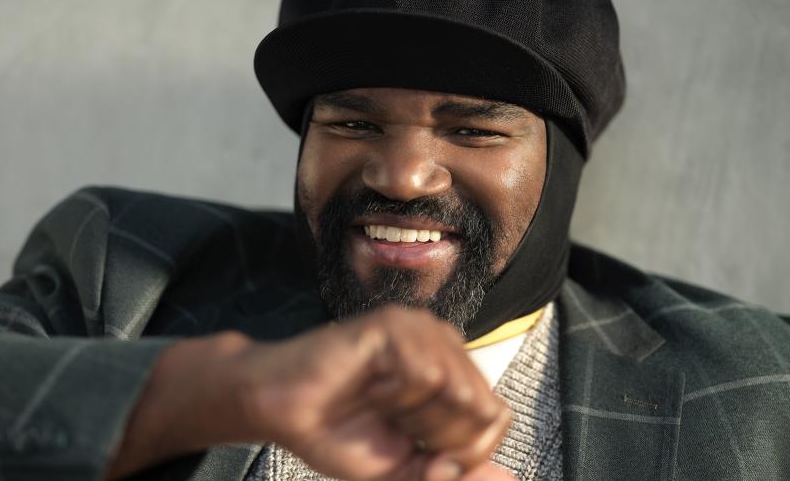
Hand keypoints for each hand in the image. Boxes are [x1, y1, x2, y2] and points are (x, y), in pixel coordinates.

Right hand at [235, 305, 514, 480]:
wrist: (280, 412)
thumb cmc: (337, 432)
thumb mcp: (407, 468)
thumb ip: (453, 472)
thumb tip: (509, 480)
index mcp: (452, 372)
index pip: (497, 418)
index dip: (462, 451)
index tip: (417, 450)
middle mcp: (443, 343)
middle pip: (482, 407)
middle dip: (436, 436)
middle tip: (392, 424)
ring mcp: (420, 329)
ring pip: (459, 389)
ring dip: (413, 416)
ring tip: (378, 403)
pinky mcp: (394, 323)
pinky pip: (425, 373)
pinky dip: (393, 396)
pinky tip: (368, 385)